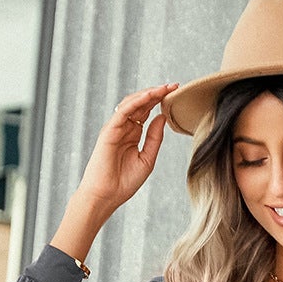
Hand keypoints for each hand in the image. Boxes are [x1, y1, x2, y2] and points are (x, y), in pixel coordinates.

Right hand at [75, 82, 179, 213]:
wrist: (106, 196)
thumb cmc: (124, 182)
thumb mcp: (147, 159)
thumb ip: (154, 138)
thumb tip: (162, 116)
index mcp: (133, 134)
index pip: (147, 111)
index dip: (160, 101)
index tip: (175, 93)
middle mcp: (124, 127)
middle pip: (141, 104)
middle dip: (157, 93)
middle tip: (174, 85)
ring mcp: (116, 127)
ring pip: (132, 103)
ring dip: (148, 94)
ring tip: (164, 88)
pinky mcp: (109, 130)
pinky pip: (123, 111)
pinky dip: (136, 101)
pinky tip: (149, 96)